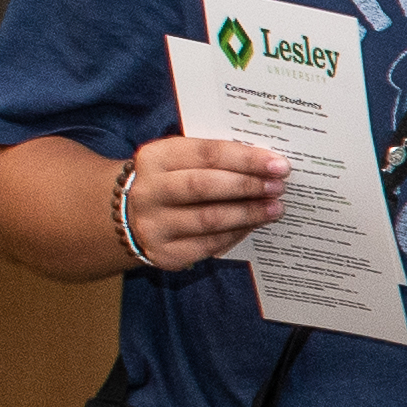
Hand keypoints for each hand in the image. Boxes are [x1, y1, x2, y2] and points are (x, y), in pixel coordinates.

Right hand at [125, 132, 284, 267]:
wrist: (128, 216)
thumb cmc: (169, 181)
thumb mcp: (179, 160)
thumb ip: (213, 159)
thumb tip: (264, 165)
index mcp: (155, 158)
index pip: (207, 153)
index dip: (246, 159)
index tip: (278, 164)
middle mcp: (149, 191)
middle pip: (206, 186)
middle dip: (248, 186)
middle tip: (279, 187)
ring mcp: (154, 225)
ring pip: (210, 219)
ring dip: (248, 213)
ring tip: (274, 208)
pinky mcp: (165, 253)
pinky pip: (209, 244)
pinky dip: (237, 233)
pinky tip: (253, 225)